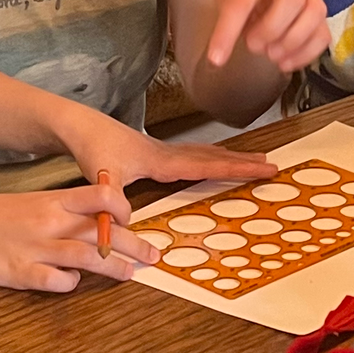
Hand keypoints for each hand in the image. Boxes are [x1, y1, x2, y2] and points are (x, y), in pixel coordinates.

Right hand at [0, 181, 166, 294]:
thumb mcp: (36, 202)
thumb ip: (68, 211)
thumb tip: (103, 224)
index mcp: (54, 200)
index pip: (102, 195)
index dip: (123, 208)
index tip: (132, 220)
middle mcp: (49, 221)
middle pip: (103, 230)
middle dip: (134, 244)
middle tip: (153, 255)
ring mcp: (35, 247)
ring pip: (87, 256)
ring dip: (113, 267)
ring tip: (129, 274)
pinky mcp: (20, 272)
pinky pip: (56, 280)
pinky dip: (70, 283)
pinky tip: (73, 282)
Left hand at [49, 104, 276, 197]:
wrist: (82, 126)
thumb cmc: (93, 149)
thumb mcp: (102, 177)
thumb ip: (113, 201)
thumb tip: (125, 226)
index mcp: (164, 161)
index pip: (209, 166)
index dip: (238, 168)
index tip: (263, 168)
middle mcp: (170, 154)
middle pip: (214, 158)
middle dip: (243, 162)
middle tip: (271, 165)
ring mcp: (165, 151)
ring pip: (206, 154)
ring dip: (230, 158)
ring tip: (253, 160)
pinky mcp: (157, 152)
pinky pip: (194, 155)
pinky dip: (212, 156)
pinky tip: (214, 158)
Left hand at [203, 0, 329, 73]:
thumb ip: (225, 16)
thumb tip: (219, 54)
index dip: (228, 31)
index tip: (215, 58)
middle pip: (290, 0)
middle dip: (270, 31)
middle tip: (252, 46)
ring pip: (313, 16)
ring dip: (291, 43)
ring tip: (270, 55)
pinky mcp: (320, 15)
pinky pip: (323, 36)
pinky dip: (305, 55)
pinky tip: (284, 63)